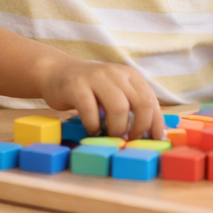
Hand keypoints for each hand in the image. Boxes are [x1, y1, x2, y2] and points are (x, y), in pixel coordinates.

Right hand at [37, 57, 162, 139]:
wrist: (57, 72)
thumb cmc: (91, 89)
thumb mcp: (116, 92)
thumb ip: (132, 106)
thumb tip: (153, 134)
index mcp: (130, 75)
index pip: (151, 100)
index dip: (155, 124)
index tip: (154, 140)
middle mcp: (116, 73)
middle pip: (141, 104)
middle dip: (139, 128)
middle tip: (128, 140)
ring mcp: (96, 77)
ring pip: (119, 108)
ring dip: (117, 129)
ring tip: (110, 136)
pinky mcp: (76, 86)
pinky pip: (91, 111)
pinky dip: (94, 126)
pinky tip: (92, 130)